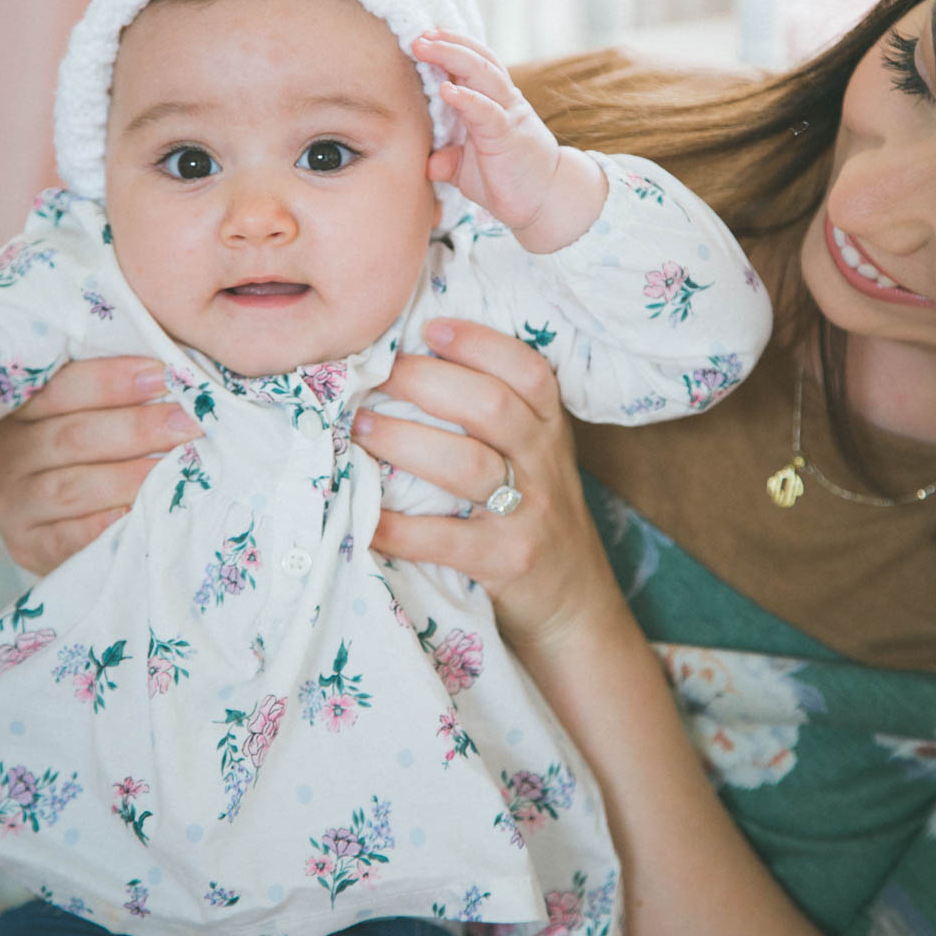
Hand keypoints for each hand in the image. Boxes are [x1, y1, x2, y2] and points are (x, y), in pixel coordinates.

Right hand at [0, 357, 200, 574]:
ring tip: (178, 468)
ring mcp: (16, 503)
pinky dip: (103, 524)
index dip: (113, 381)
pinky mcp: (29, 545)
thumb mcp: (88, 421)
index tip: (162, 375)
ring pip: (72, 486)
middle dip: (137, 428)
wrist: (56, 524)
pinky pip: (66, 537)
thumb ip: (115, 400)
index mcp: (23, 412)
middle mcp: (11, 455)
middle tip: (188, 423)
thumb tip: (176, 376)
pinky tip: (136, 512)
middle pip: (73, 437)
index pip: (63, 388)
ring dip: (130, 476)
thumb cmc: (90, 457)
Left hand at [352, 317, 625, 652]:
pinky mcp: (509, 562)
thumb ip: (498, 418)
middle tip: (374, 374)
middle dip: (426, 382)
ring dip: (404, 441)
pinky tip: (363, 518)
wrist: (576, 607)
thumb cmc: (537, 518)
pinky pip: (445, 540)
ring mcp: (530, 514)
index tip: (429, 328)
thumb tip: (412, 364)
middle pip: (491, 406)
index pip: (528, 372)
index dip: (480, 343)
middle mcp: (545, 464)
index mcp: (551, 430)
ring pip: (467, 465)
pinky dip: (398, 528)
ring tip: (358, 427)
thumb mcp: (536, 460)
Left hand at [414, 32, 606, 252]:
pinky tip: (446, 89)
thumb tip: (429, 163)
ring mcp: (507, 115)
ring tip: (426, 46)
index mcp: (492, 102)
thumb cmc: (509, 182)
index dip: (450, 47)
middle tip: (418, 35)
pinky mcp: (508, 135)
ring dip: (452, 56)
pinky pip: (486, 111)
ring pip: (483, 73)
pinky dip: (467, 98)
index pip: (472, 64)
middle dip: (447, 43)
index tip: (423, 37)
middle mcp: (502, 101)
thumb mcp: (469, 171)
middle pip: (476, 59)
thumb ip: (450, 161)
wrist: (547, 202)